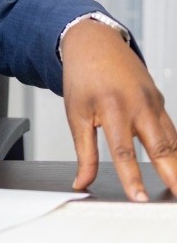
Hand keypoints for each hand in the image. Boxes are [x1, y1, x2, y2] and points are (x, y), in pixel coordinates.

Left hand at [62, 19, 176, 200]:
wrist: (94, 44)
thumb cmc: (82, 78)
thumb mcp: (75, 114)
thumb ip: (83, 152)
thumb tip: (81, 182)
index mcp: (112, 108)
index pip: (124, 151)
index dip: (133, 178)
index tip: (139, 198)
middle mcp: (138, 105)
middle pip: (161, 147)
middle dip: (173, 175)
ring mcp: (153, 102)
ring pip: (172, 140)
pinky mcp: (160, 101)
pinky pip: (171, 130)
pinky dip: (176, 149)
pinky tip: (176, 167)